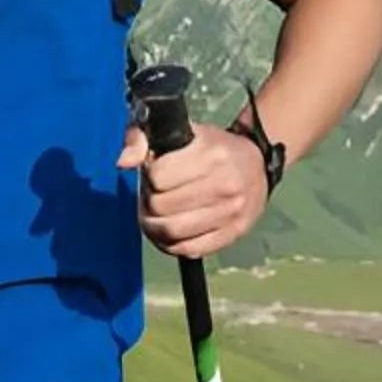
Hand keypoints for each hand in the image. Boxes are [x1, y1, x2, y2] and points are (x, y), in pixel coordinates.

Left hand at [120, 119, 269, 258]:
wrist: (259, 166)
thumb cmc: (214, 148)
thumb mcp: (183, 132)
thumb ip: (143, 138)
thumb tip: (123, 162)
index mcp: (212, 154)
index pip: (158, 176)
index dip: (149, 175)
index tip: (155, 172)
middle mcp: (224, 184)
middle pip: (161, 206)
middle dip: (149, 201)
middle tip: (154, 194)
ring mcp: (230, 213)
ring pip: (171, 231)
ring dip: (154, 225)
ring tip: (157, 215)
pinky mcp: (233, 234)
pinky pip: (188, 250)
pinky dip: (170, 245)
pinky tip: (168, 233)